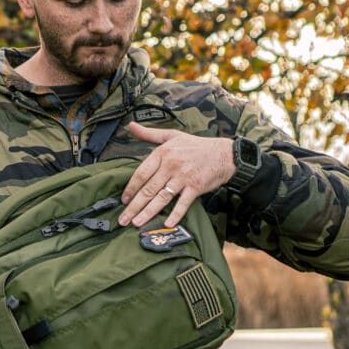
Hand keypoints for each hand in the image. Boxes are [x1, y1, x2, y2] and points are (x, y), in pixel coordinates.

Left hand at [118, 122, 235, 227]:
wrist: (224, 153)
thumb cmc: (196, 145)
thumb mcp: (172, 135)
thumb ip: (149, 134)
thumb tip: (130, 126)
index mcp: (163, 153)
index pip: (141, 173)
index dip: (131, 188)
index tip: (123, 200)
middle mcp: (171, 165)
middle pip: (148, 189)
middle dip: (134, 206)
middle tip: (123, 219)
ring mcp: (184, 177)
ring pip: (162, 197)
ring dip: (148, 212)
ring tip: (137, 223)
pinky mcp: (196, 187)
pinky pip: (183, 203)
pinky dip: (175, 214)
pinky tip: (167, 223)